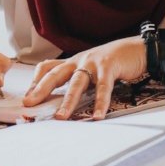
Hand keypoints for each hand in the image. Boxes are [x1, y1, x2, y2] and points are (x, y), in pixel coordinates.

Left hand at [22, 36, 146, 119]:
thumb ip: (77, 78)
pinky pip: (103, 88)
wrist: (137, 49)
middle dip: (41, 89)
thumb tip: (64, 98)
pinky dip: (100, 103)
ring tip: (61, 117)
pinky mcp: (109, 67)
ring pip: (76, 83)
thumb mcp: (90, 67)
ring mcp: (93, 63)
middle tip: (29, 103)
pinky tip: (97, 115)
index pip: (47, 68)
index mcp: (73, 62)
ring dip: (68, 101)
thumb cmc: (112, 61)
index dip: (36, 81)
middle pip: (55, 74)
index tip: (27, 97)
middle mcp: (79, 61)